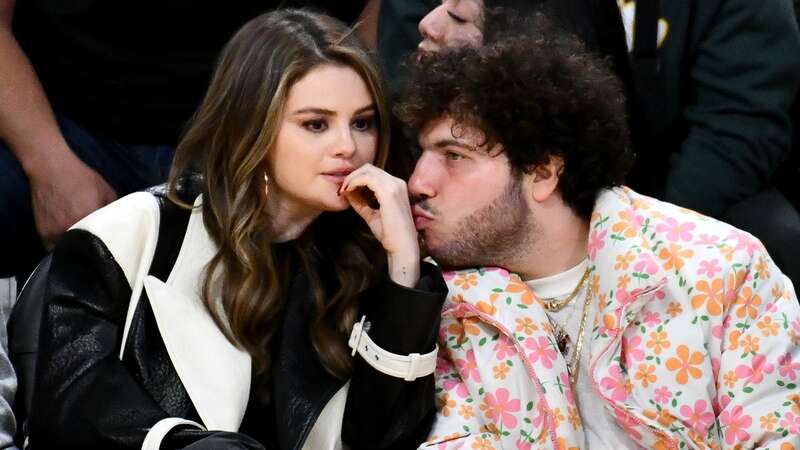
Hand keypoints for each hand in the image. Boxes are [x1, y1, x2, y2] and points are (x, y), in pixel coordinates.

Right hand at [28, 150, 116, 249]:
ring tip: (82, 246)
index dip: (107, 245)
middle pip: (85, 249)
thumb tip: (120, 223)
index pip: (103, 242)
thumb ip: (113, 209)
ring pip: (69, 250)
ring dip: (76, 250)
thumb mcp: (106, 191)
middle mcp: (71, 228)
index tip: (111, 248)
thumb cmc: (81, 177)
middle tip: (97, 248)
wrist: (51, 168)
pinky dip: (61, 247)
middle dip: (91, 249)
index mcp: (90, 219)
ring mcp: (55, 232)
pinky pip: (53, 247)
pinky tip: (67, 242)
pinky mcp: (43, 233)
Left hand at [340, 163, 419, 286]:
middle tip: (341, 189)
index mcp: (397, 187)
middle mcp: (397, 182)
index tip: (345, 190)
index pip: (373, 173)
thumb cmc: (390, 234)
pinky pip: (366, 178)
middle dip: (352, 176)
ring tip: (343, 191)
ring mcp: (394, 186)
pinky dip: (354, 182)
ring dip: (351, 179)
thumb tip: (347, 192)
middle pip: (369, 168)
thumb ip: (361, 203)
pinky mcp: (389, 192)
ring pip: (367, 171)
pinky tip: (348, 192)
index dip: (356, 178)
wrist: (402, 247)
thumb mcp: (372, 215)